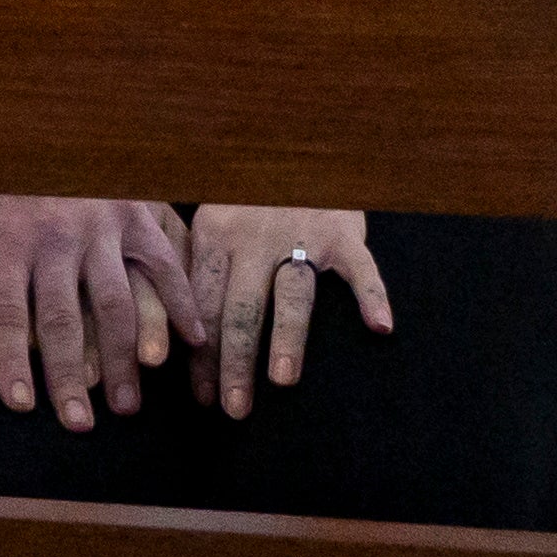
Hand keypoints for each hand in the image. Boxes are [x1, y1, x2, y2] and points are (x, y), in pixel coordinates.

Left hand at [0, 193, 206, 427]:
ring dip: (125, 358)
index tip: (20, 405)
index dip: (10, 361)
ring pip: (118, 303)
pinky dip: (181, 305)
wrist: (35, 111)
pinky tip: (191, 345)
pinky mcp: (137, 215)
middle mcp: (55, 238)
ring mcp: (102, 227)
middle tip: (78, 425)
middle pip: (63, 320)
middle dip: (70, 377)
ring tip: (127, 405)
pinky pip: (164, 266)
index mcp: (6, 240)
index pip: (5, 314)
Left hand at [187, 208, 390, 417]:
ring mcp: (300, 234)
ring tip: (282, 380)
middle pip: (240, 308)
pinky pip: (360, 267)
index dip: (199, 353)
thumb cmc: (252, 200)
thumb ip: (202, 269)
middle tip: (233, 408)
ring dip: (286, 338)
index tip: (200, 396)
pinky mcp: (343, 232)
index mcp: (214, 236)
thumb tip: (177, 335)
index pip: (202, 305)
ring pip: (291, 294)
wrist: (300, 149)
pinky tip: (380, 326)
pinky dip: (372, 295)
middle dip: (233, 361)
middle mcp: (253, 237)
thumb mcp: (216, 222)